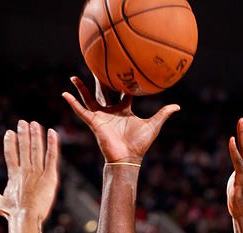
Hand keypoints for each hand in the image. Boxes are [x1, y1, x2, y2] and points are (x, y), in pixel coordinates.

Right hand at [0, 120, 59, 223]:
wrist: (25, 217)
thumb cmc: (13, 214)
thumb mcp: (1, 204)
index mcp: (13, 176)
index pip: (11, 155)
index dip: (10, 143)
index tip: (9, 133)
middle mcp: (25, 171)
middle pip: (24, 148)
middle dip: (23, 134)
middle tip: (23, 122)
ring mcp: (37, 172)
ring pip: (36, 149)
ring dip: (35, 135)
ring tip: (34, 124)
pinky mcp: (49, 176)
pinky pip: (51, 157)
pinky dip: (52, 144)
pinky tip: (52, 132)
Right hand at [62, 76, 178, 164]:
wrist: (128, 158)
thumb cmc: (140, 144)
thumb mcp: (154, 125)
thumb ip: (163, 114)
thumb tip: (177, 106)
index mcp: (124, 110)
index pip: (122, 92)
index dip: (123, 81)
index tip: (121, 68)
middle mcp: (111, 112)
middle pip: (104, 91)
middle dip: (100, 79)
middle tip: (96, 64)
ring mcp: (101, 117)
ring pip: (89, 98)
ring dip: (81, 88)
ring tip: (73, 76)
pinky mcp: (94, 123)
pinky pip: (81, 111)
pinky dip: (73, 103)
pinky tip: (64, 94)